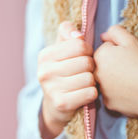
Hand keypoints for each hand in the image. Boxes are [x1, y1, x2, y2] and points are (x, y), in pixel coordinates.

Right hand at [37, 21, 97, 138]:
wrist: (55, 105)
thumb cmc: (63, 72)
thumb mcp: (61, 49)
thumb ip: (67, 32)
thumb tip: (78, 35)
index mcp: (45, 55)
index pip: (79, 44)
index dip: (87, 50)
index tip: (83, 57)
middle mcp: (45, 71)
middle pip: (86, 62)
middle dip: (91, 67)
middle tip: (85, 72)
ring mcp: (51, 89)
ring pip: (89, 78)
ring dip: (92, 81)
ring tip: (84, 83)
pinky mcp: (62, 104)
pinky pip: (90, 93)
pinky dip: (92, 94)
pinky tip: (85, 94)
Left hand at [94, 25, 137, 117]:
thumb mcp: (132, 41)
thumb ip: (115, 32)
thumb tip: (103, 36)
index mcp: (100, 56)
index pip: (105, 49)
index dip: (119, 51)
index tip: (131, 57)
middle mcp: (95, 74)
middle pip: (103, 66)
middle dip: (114, 65)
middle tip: (133, 68)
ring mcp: (101, 91)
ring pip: (106, 81)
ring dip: (115, 80)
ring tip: (133, 80)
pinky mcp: (109, 104)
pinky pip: (112, 96)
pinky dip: (119, 94)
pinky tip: (132, 92)